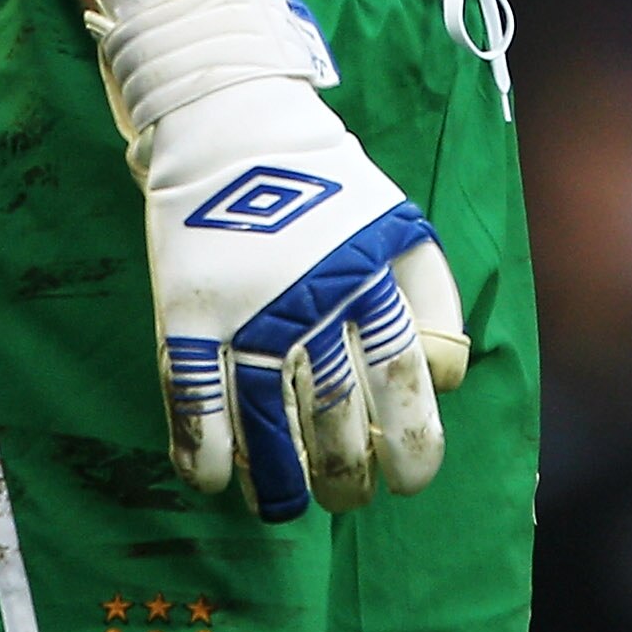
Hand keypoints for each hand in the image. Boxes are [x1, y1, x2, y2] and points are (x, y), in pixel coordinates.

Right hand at [88, 0, 467, 519]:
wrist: (232, 123)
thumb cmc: (327, 184)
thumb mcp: (397, 223)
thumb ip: (432, 298)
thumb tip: (444, 382)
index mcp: (367, 274)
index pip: (401, 377)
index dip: (412, 442)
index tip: (410, 480)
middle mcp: (310, 297)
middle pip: (337, 415)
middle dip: (349, 476)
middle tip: (352, 498)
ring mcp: (244, 308)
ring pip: (266, 425)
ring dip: (280, 484)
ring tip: (290, 508)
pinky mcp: (187, 313)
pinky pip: (194, 405)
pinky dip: (206, 455)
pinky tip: (219, 481)